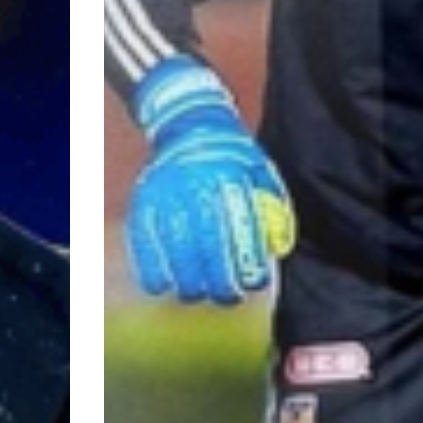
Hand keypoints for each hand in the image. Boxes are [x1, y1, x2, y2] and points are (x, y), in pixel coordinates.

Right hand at [126, 59, 295, 304]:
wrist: (189, 125)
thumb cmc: (232, 156)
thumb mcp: (261, 171)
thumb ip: (273, 208)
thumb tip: (278, 248)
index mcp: (230, 177)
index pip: (240, 227)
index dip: (247, 259)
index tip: (253, 282)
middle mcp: (196, 185)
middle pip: (206, 241)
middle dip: (217, 277)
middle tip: (227, 296)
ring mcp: (166, 193)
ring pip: (174, 244)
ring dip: (185, 277)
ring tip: (196, 295)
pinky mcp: (144, 200)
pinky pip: (144, 237)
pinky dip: (150, 265)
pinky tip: (160, 286)